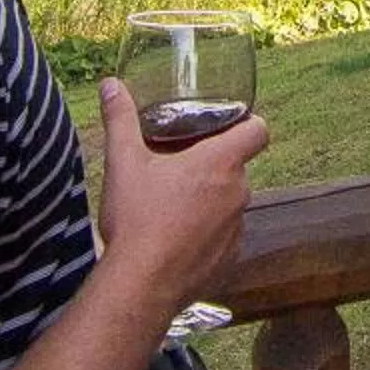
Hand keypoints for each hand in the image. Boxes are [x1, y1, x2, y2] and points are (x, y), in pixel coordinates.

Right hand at [97, 79, 267, 324]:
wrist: (140, 284)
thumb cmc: (137, 219)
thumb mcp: (124, 162)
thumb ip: (120, 119)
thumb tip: (111, 85)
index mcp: (220, 163)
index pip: (258, 130)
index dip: (248, 124)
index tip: (227, 127)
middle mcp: (238, 194)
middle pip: (237, 169)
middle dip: (214, 167)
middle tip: (179, 169)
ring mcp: (237, 230)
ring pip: (230, 205)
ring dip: (210, 203)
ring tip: (172, 209)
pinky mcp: (230, 260)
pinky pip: (224, 239)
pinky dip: (206, 237)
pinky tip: (175, 241)